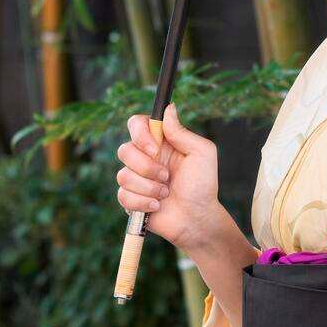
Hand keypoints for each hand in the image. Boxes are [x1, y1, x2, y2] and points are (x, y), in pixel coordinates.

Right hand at [116, 105, 227, 254]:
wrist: (198, 218)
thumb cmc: (203, 185)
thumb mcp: (201, 153)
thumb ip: (182, 132)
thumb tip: (168, 108)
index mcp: (160, 143)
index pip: (136, 124)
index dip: (140, 134)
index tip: (155, 148)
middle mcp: (145, 158)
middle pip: (124, 150)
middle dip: (146, 166)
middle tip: (166, 176)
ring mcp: (136, 179)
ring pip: (123, 176)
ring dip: (148, 187)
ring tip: (166, 193)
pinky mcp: (130, 199)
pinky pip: (123, 196)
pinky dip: (143, 202)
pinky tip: (157, 206)